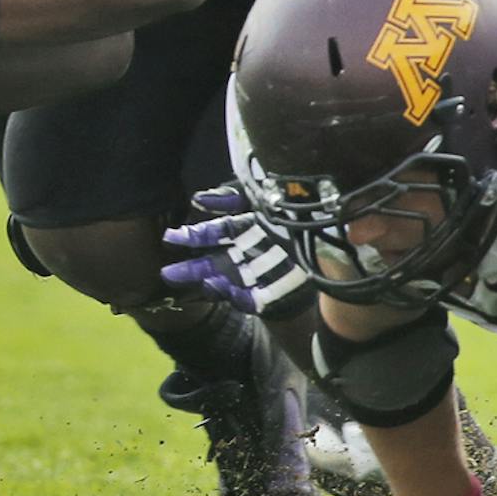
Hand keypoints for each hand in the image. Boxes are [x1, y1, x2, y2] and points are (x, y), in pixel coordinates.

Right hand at [161, 187, 313, 319]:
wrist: (328, 242)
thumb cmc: (290, 216)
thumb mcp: (259, 198)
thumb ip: (230, 196)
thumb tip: (197, 200)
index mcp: (240, 231)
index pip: (210, 234)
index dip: (191, 237)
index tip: (172, 239)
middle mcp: (242, 255)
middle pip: (210, 262)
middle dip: (190, 269)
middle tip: (168, 273)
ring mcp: (253, 276)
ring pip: (223, 282)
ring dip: (209, 283)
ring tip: (199, 282)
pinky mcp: (267, 295)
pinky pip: (247, 299)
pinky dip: (235, 296)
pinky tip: (224, 292)